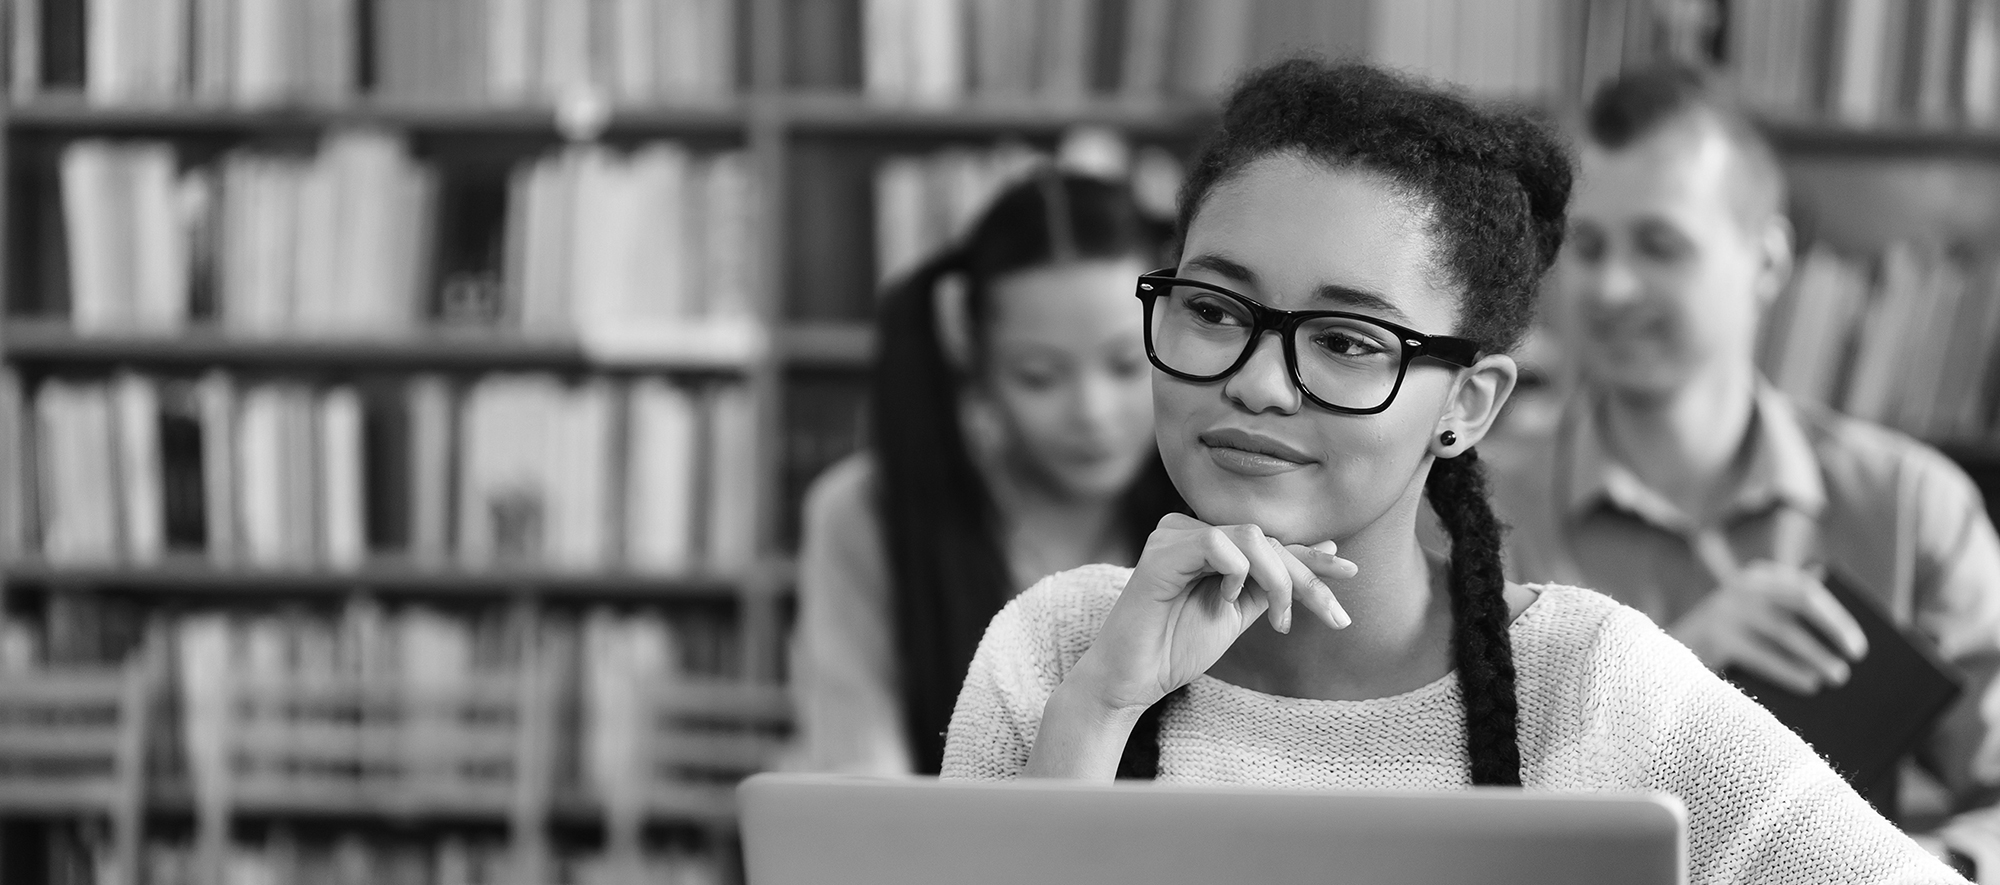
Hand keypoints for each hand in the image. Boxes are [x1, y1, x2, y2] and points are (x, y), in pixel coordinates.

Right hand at [1066, 513, 1355, 716]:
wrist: (1132, 679)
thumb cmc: (1175, 648)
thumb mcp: (1237, 614)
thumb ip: (1271, 585)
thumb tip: (1323, 552)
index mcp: (1207, 542)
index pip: (1268, 542)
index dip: (1311, 558)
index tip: (1351, 576)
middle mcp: (1189, 530)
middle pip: (1267, 538)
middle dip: (1307, 578)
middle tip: (1333, 617)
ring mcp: (1173, 536)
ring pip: (1251, 537)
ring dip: (1280, 580)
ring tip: (1279, 622)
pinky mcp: (1161, 551)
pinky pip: (1219, 545)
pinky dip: (1237, 573)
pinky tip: (1228, 601)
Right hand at [1670, 560, 1868, 694]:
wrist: (1662, 661)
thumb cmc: (1723, 646)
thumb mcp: (1755, 622)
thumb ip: (1788, 612)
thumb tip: (1842, 627)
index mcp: (1756, 578)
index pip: (1807, 588)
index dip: (1837, 615)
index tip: (1858, 645)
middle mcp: (1740, 586)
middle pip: (1801, 599)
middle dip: (1834, 627)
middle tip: (1857, 656)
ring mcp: (1725, 609)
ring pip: (1784, 631)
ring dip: (1816, 656)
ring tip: (1836, 677)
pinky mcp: (1714, 636)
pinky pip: (1762, 654)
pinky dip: (1789, 670)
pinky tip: (1809, 685)